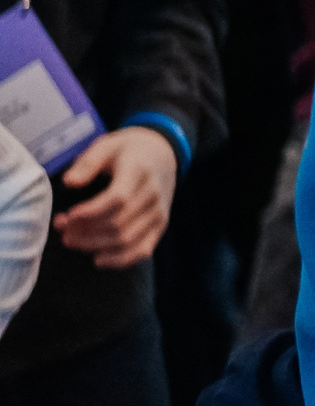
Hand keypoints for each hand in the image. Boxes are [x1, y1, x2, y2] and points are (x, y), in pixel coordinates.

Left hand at [58, 127, 178, 268]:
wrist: (162, 153)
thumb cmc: (128, 150)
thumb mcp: (106, 146)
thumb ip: (87, 163)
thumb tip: (69, 182)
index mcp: (139, 172)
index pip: (118, 198)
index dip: (91, 212)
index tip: (67, 216)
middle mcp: (153, 194)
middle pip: (119, 223)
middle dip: (85, 231)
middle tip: (62, 229)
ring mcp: (159, 212)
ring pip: (127, 239)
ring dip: (95, 245)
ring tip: (72, 240)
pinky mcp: (160, 225)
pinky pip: (142, 249)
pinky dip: (120, 260)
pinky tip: (98, 259)